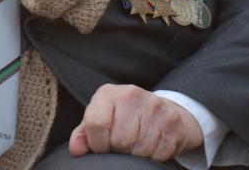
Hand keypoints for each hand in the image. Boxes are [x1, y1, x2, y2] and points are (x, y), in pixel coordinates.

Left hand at [69, 84, 203, 161]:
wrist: (161, 110)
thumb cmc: (123, 118)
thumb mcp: (100, 120)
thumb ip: (84, 134)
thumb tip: (76, 149)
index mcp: (109, 93)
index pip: (96, 124)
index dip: (97, 144)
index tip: (101, 147)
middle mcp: (132, 94)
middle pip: (120, 140)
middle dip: (119, 150)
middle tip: (122, 146)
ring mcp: (155, 106)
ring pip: (141, 148)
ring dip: (137, 154)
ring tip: (136, 145)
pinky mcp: (173, 120)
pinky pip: (160, 152)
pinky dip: (155, 156)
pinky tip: (152, 145)